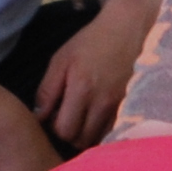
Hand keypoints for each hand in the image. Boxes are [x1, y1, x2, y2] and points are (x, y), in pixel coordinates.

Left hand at [30, 14, 139, 148]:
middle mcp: (102, 103)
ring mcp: (120, 107)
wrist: (128, 30)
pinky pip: (113, 132)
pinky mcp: (131, 107)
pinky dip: (102, 130)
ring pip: (98, 139)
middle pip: (81, 140)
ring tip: (83, 117)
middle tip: (68, 117)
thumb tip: (40, 117)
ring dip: (87, 134)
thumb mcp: (61, 59)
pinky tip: (98, 116)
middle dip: (70, 133)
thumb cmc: (91, 42)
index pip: (64, 130)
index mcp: (82, 89)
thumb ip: (47, 90)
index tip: (55, 114)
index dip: (55, 126)